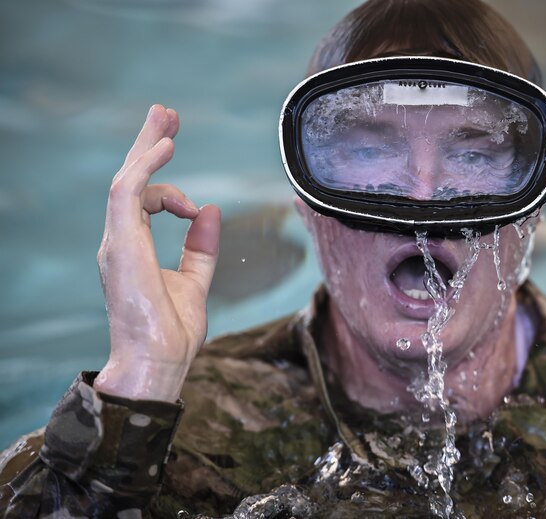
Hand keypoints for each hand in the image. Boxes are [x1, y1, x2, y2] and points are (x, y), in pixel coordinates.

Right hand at [94, 105, 220, 401]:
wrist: (158, 363)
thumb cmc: (171, 332)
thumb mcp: (195, 282)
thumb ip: (200, 247)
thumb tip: (210, 210)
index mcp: (134, 247)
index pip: (143, 199)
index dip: (167, 186)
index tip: (193, 204)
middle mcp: (121, 240)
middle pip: (132, 180)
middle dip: (149, 144)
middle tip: (165, 114)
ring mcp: (117, 241)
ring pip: (127, 180)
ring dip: (147, 146)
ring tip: (166, 117)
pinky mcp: (120, 245)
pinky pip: (128, 193)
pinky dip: (146, 167)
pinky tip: (165, 146)